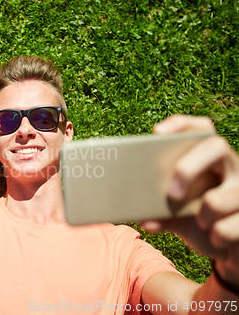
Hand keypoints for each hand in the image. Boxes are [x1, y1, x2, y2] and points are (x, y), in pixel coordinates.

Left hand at [142, 115, 238, 287]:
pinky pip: (225, 228)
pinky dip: (216, 237)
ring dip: (202, 217)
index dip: (182, 124)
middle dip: (188, 168)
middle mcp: (233, 166)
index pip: (202, 128)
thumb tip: (144, 219)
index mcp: (211, 159)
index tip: (158, 132)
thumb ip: (162, 215)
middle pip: (215, 146)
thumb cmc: (202, 224)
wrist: (230, 249)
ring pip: (217, 199)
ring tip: (202, 223)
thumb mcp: (179, 217)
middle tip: (171, 194)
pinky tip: (218, 238)